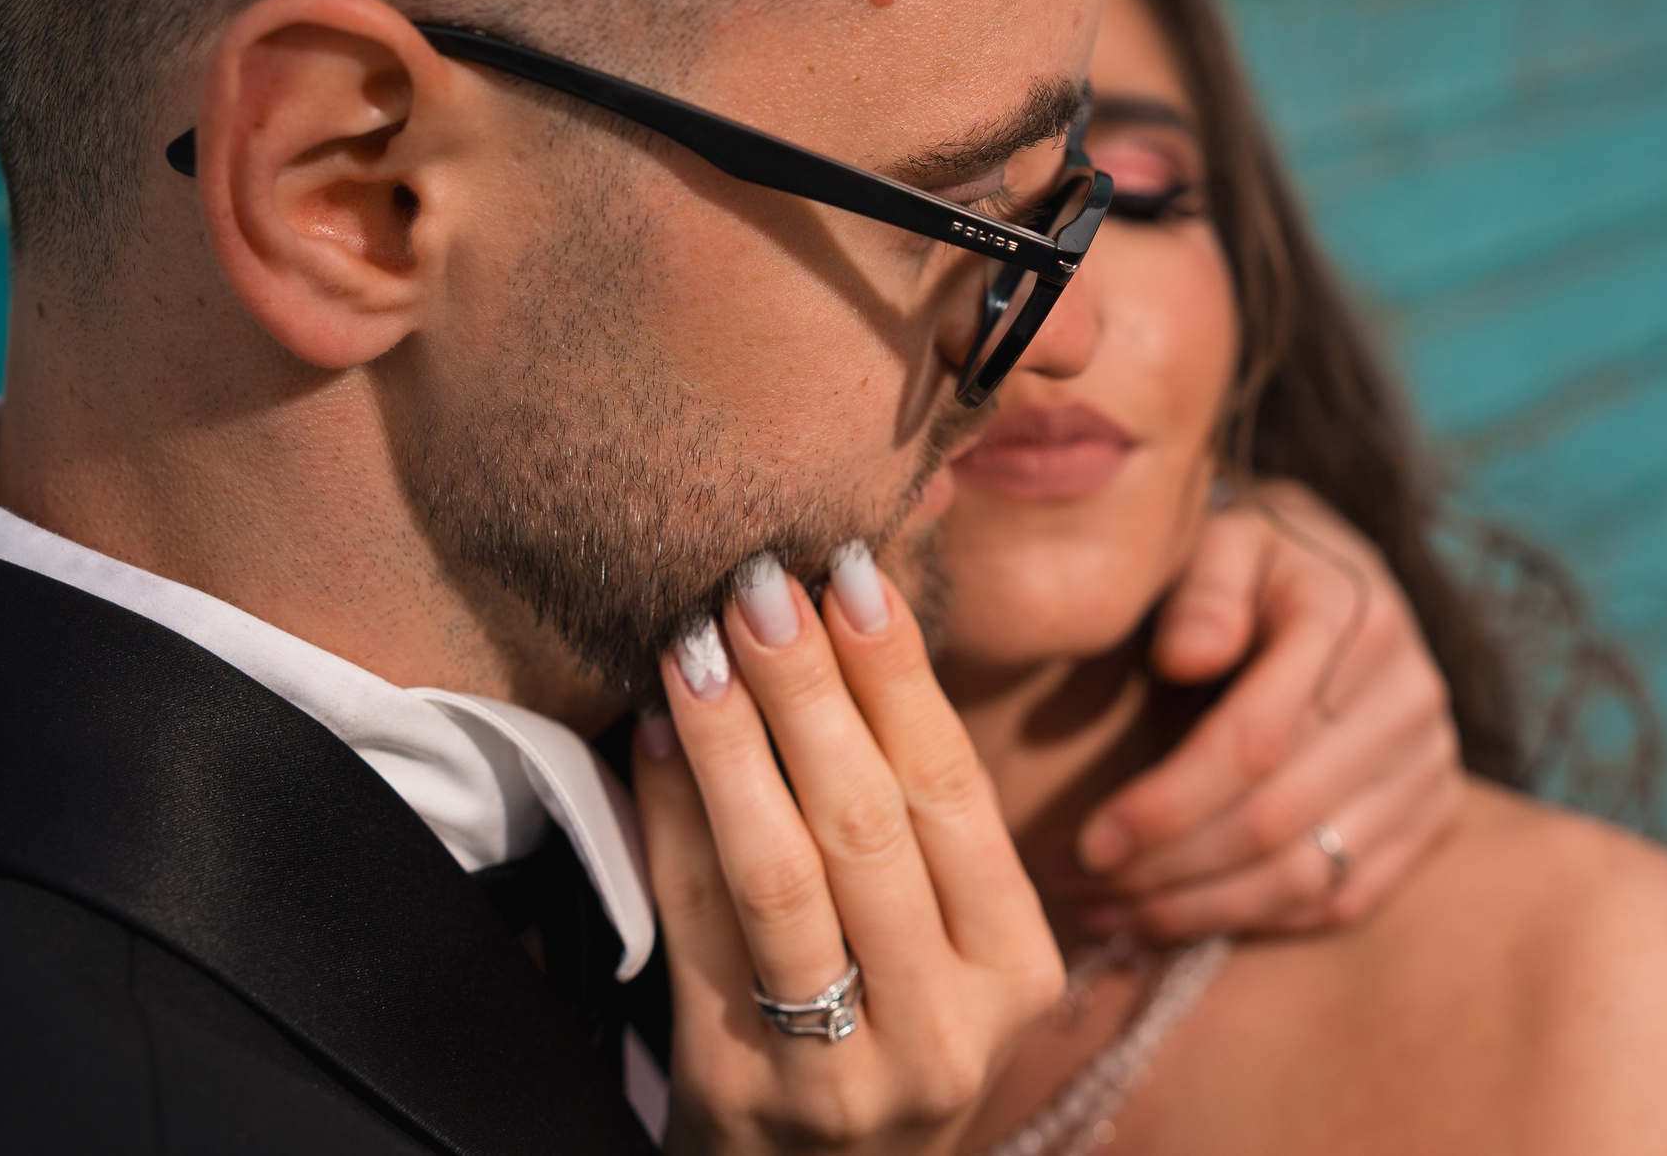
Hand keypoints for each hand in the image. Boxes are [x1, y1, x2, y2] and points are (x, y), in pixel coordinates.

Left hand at [635, 551, 1064, 1155]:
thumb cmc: (883, 1026)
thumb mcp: (943, 943)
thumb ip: (916, 811)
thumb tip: (853, 609)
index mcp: (1016, 970)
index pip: (954, 793)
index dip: (901, 676)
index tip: (852, 574)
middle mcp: (945, 1028)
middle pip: (869, 822)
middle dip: (808, 687)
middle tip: (760, 581)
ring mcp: (840, 1071)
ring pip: (782, 873)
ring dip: (730, 741)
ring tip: (695, 640)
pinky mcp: (736, 1092)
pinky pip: (694, 930)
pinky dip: (669, 819)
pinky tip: (650, 733)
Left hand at [1069, 479, 1465, 939]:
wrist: (1335, 579)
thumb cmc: (1250, 566)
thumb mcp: (1219, 544)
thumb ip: (1200, 591)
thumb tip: (1184, 655)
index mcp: (1355, 618)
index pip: (1254, 740)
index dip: (1166, 804)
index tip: (1089, 842)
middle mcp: (1409, 696)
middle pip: (1275, 820)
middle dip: (1165, 869)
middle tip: (1079, 888)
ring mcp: (1431, 761)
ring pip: (1307, 875)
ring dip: (1198, 910)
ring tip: (1112, 913)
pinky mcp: (1434, 812)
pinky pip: (1343, 898)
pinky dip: (1255, 921)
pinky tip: (1179, 917)